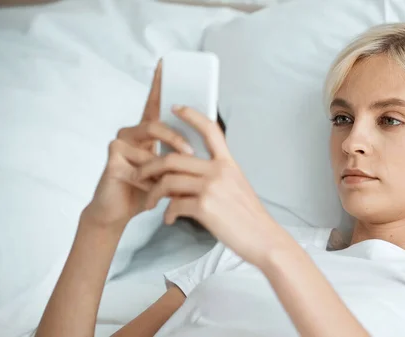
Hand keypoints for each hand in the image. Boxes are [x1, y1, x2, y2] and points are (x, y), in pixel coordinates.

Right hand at [82, 62, 193, 232]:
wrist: (119, 212)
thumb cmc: (146, 189)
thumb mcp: (168, 170)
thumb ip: (180, 154)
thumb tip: (204, 145)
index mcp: (147, 132)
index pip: (154, 104)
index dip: (159, 83)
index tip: (165, 63)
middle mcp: (132, 132)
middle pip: (157, 124)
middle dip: (177, 140)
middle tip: (191, 154)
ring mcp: (120, 142)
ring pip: (151, 146)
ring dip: (164, 167)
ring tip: (170, 182)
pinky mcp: (113, 156)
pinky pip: (141, 163)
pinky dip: (150, 180)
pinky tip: (147, 192)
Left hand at [136, 105, 293, 265]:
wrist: (264, 239)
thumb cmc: (249, 217)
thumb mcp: (237, 187)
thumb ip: (215, 177)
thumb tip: (185, 178)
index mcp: (228, 164)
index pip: (210, 130)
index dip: (192, 116)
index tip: (176, 108)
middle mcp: (219, 171)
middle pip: (174, 158)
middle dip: (150, 166)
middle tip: (140, 174)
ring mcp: (212, 187)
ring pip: (168, 181)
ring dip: (153, 193)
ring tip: (150, 203)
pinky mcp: (204, 206)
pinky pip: (174, 204)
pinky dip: (167, 213)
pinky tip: (169, 219)